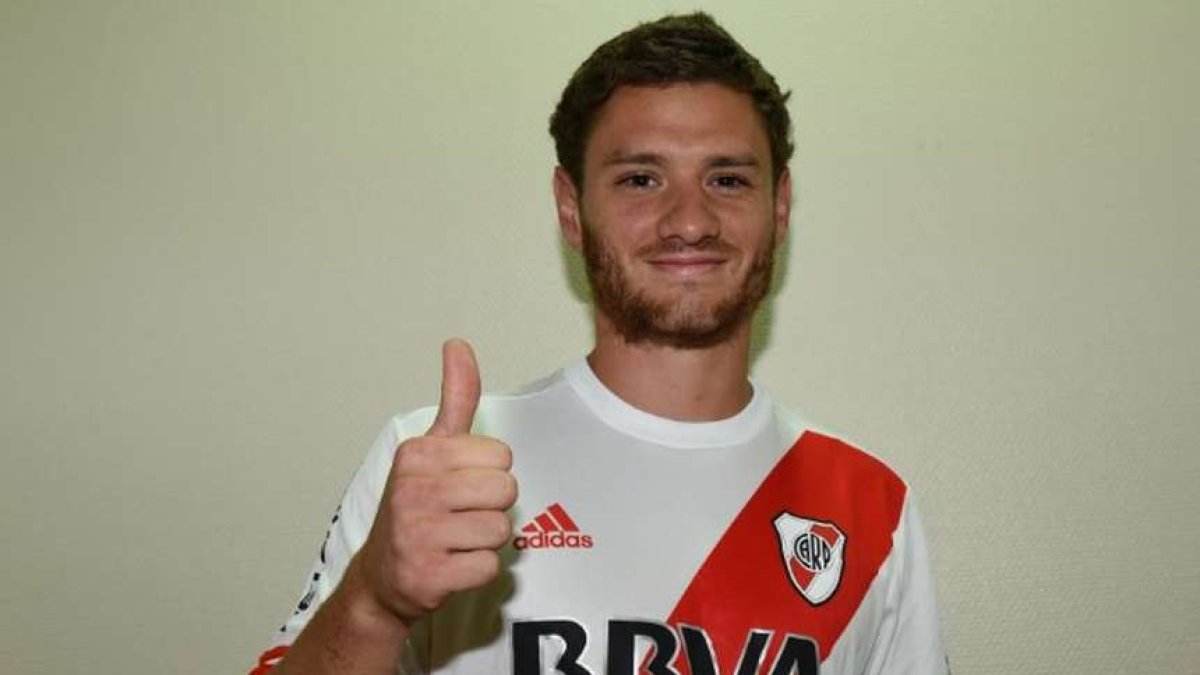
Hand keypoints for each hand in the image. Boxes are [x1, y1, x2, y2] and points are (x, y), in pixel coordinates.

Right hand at [353, 339, 516, 624]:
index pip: (501, 455)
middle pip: (506, 491)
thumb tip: (458, 344)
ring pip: (501, 530)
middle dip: (493, 507)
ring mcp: (418, 534)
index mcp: (418, 454)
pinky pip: (489, 567)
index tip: (460, 484)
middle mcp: (413, 490)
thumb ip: (455, 398)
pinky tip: (451, 565)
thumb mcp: (430, 449)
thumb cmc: (416, 507)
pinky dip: (477, 570)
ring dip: (485, 541)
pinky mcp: (427, 575)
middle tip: (461, 514)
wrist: (381, 577)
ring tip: (455, 539)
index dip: (489, 473)